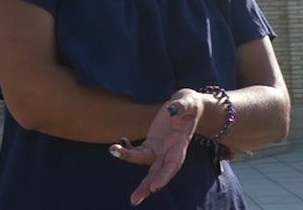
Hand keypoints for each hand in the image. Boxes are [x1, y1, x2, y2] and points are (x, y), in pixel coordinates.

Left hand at [108, 89, 203, 205]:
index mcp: (180, 145)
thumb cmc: (190, 105)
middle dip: (146, 187)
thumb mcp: (188, 102)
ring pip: (145, 164)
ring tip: (113, 153)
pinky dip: (128, 151)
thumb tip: (171, 110)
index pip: (173, 165)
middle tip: (134, 200)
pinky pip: (138, 151)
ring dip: (129, 162)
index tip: (155, 187)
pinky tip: (118, 144)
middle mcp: (169, 151)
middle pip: (157, 172)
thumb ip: (181, 106)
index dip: (164, 177)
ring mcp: (160, 149)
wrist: (186, 105)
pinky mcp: (152, 143)